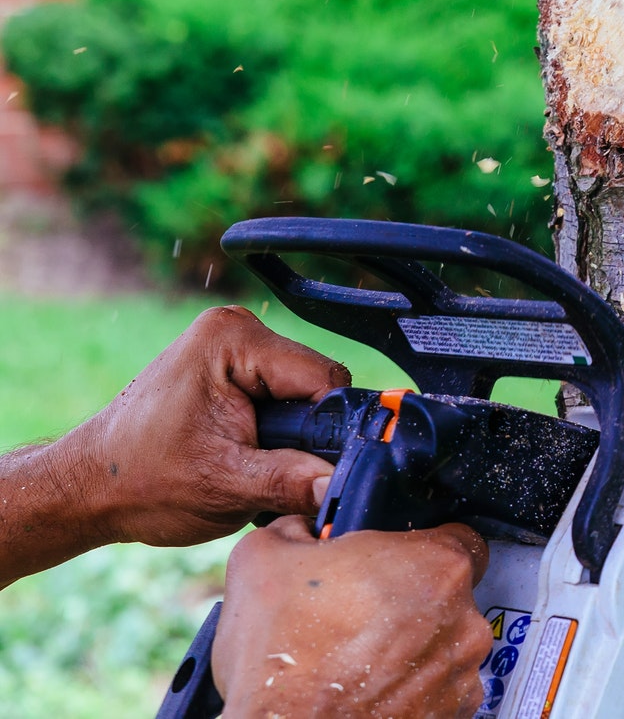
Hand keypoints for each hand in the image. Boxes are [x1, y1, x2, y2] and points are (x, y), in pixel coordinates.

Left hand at [66, 304, 350, 546]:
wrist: (89, 488)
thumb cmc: (138, 481)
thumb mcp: (225, 487)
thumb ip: (291, 481)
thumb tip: (340, 486)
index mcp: (234, 339)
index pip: (324, 379)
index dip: (325, 430)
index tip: (307, 467)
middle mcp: (236, 329)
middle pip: (316, 385)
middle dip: (303, 434)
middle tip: (264, 470)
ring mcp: (232, 345)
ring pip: (303, 394)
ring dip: (288, 436)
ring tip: (249, 464)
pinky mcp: (231, 365)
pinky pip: (282, 395)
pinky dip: (274, 430)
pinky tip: (244, 452)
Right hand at [213, 516, 491, 718]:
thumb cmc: (281, 660)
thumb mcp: (262, 560)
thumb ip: (295, 529)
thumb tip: (301, 530)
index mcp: (437, 565)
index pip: (455, 538)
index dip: (418, 548)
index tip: (388, 564)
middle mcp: (465, 618)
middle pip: (448, 594)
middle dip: (410, 600)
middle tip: (361, 613)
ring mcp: (462, 672)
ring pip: (444, 644)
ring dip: (412, 647)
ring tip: (358, 658)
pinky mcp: (453, 714)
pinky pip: (439, 689)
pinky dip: (412, 689)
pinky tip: (371, 689)